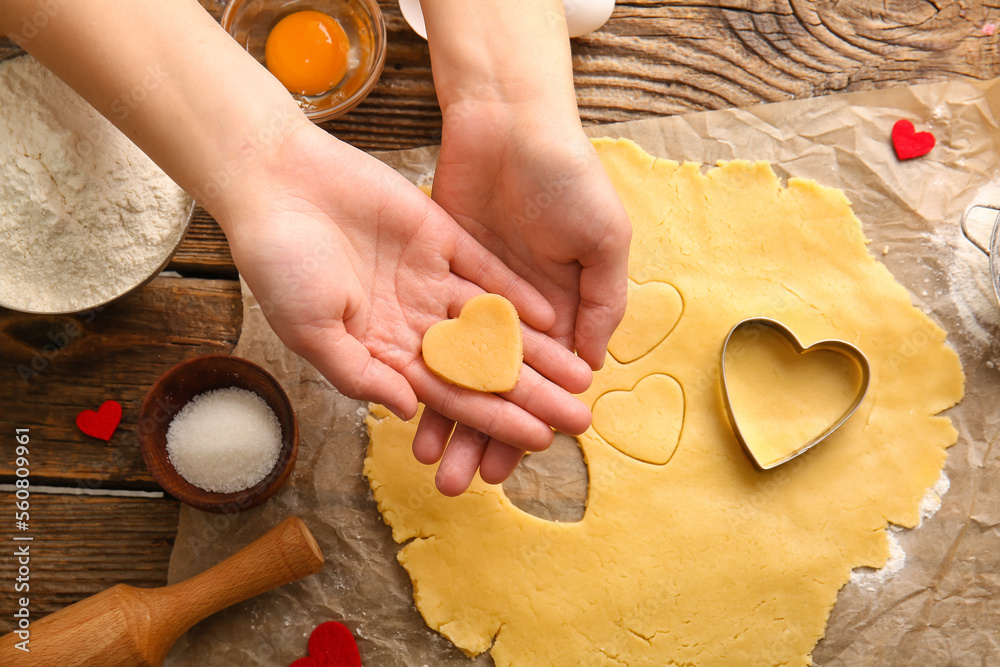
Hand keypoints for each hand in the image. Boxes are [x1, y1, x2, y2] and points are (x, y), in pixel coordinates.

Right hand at [216, 123, 592, 489]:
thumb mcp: (310, 330)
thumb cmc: (278, 262)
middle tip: (578, 418)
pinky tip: (553, 317)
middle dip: (530, 394)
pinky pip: (485, 270)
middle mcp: (411, 319)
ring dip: (536, 349)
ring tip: (580, 374)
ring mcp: (427, 278)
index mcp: (381, 349)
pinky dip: (516, 293)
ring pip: (492, 322)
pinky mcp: (438, 235)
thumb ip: (359, 374)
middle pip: (482, 365)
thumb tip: (409, 413)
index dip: (494, 419)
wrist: (274, 180)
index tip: (538, 440)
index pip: (449, 394)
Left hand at [410, 101, 630, 489]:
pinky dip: (418, 367)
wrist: (510, 121)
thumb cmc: (570, 178)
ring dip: (445, 413)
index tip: (521, 460)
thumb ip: (602, 304)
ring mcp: (470, 293)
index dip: (531, 418)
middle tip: (462, 481)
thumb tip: (590, 369)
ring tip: (427, 457)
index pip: (540, 380)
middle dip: (480, 433)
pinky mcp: (435, 271)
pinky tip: (406, 401)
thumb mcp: (604, 241)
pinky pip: (427, 330)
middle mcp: (514, 310)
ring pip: (455, 368)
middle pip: (493, 385)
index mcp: (559, 307)